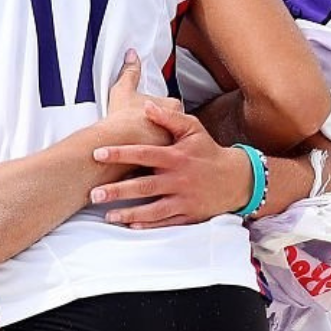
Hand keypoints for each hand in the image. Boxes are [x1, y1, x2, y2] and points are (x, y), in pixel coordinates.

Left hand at [91, 103, 251, 228]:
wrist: (237, 179)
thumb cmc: (208, 151)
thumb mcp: (193, 129)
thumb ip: (168, 118)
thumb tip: (146, 105)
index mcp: (175, 156)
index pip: (143, 154)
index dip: (120, 153)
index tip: (97, 153)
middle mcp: (178, 179)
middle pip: (143, 186)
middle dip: (117, 191)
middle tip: (94, 193)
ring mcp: (183, 200)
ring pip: (152, 209)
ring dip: (128, 212)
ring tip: (107, 214)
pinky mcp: (188, 215)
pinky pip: (166, 222)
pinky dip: (148, 225)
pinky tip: (130, 225)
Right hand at [92, 50, 179, 149]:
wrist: (113, 145)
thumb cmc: (121, 118)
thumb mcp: (124, 89)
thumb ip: (130, 70)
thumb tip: (132, 55)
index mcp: (173, 107)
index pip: (171, 105)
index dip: (156, 108)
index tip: (145, 110)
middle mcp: (177, 127)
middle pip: (172, 124)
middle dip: (161, 126)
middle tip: (142, 126)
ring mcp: (171, 146)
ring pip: (167, 143)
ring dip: (158, 143)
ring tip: (140, 142)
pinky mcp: (163, 162)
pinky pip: (160, 159)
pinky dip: (153, 158)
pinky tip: (140, 156)